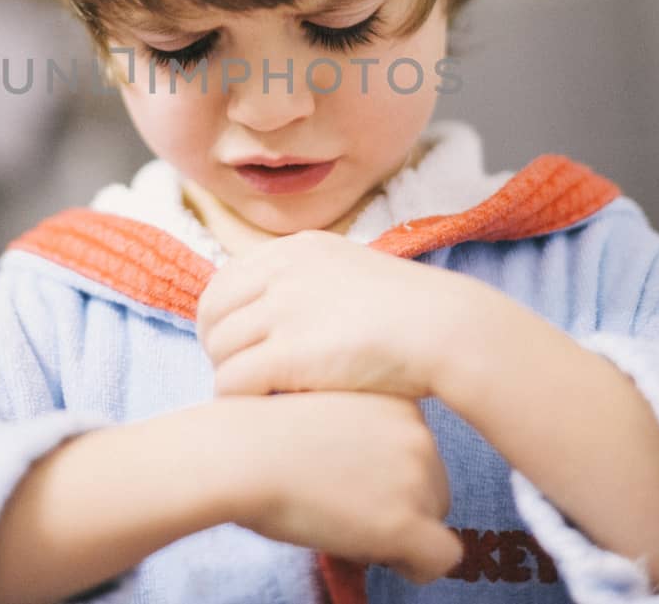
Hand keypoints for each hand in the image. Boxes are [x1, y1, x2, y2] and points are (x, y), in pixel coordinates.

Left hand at [196, 230, 474, 399]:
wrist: (446, 329)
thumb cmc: (410, 312)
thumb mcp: (352, 271)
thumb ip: (313, 281)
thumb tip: (282, 306)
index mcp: (296, 249)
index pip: (225, 279)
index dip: (222, 316)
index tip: (235, 343)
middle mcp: (283, 271)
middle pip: (212, 311)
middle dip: (216, 345)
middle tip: (236, 373)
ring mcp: (284, 310)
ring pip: (219, 347)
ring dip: (227, 375)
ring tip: (252, 396)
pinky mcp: (290, 353)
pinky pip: (233, 380)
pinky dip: (236, 398)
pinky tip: (259, 409)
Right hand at [216, 391, 462, 584]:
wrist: (240, 453)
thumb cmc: (259, 434)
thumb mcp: (323, 413)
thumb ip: (357, 435)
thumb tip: (366, 476)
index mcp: (397, 402)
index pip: (417, 451)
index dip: (386, 476)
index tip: (348, 481)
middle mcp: (419, 433)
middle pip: (432, 486)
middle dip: (398, 505)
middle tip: (344, 509)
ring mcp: (417, 477)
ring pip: (434, 520)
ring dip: (397, 530)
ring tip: (344, 525)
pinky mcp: (406, 522)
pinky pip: (440, 558)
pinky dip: (414, 565)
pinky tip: (379, 556)